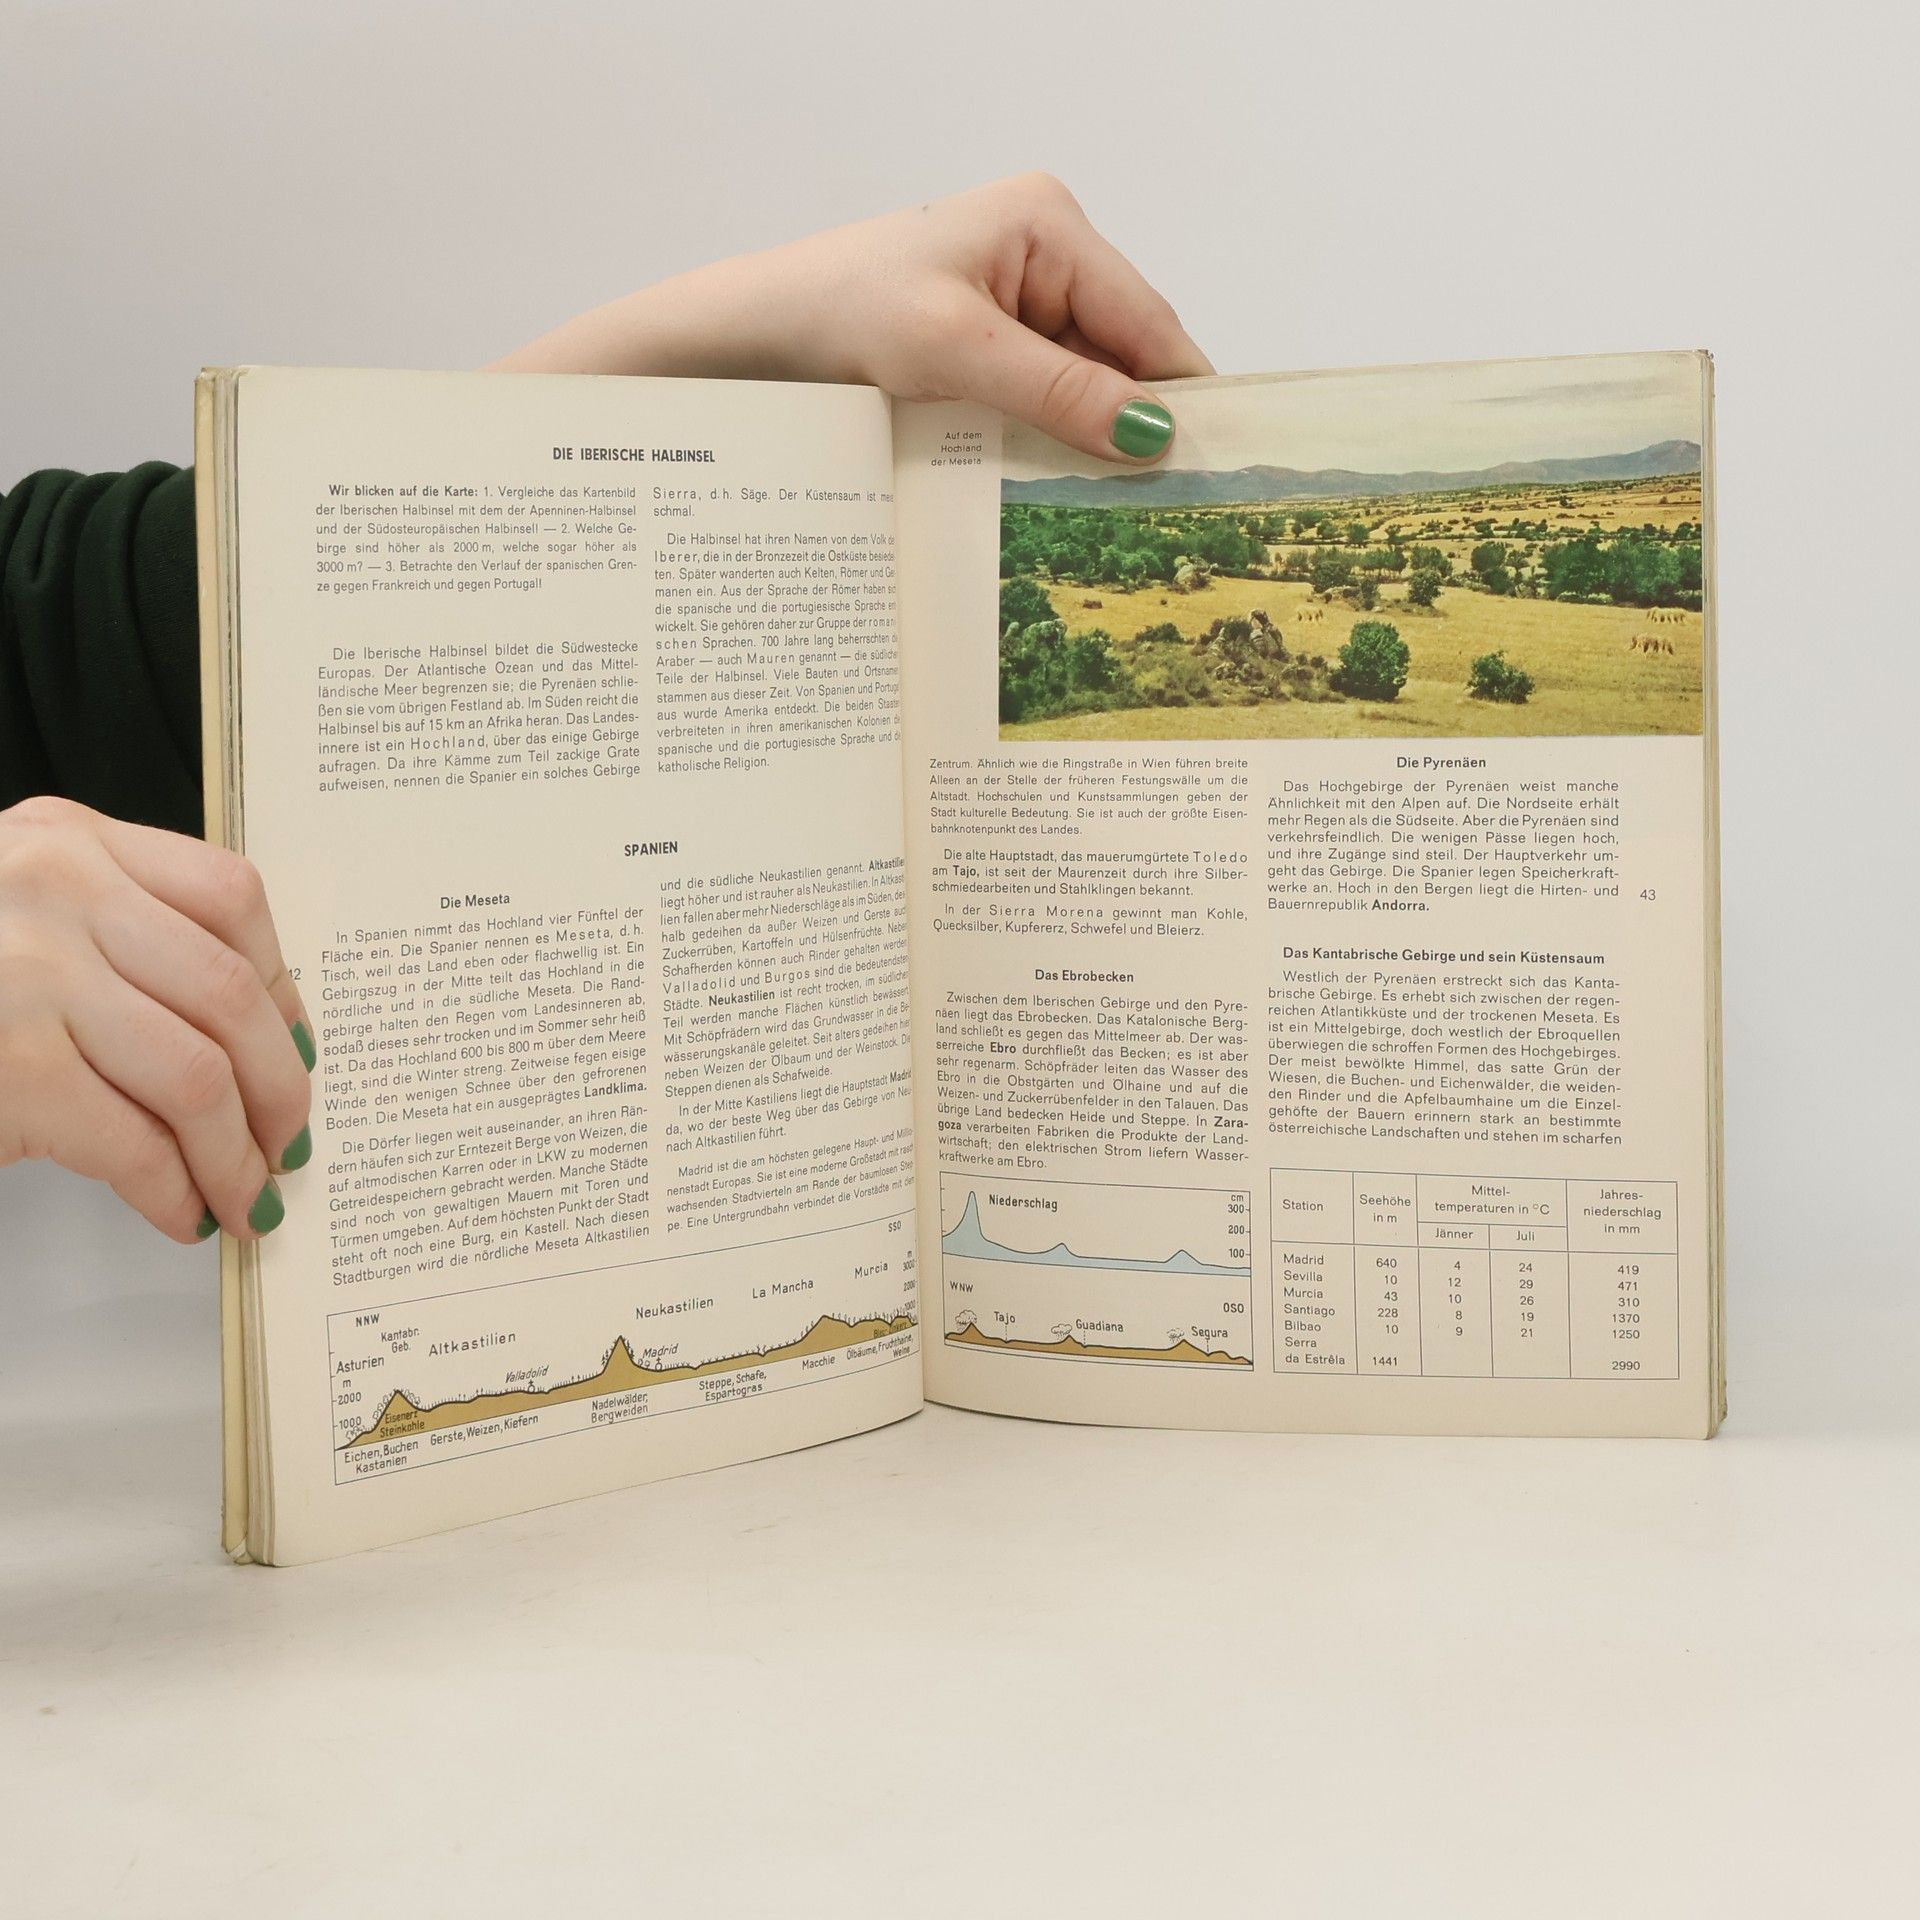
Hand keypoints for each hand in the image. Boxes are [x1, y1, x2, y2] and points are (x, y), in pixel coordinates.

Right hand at [0, 797, 314, 1242]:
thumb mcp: (20, 910)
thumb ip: (118, 934)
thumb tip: (262, 1031)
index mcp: (68, 840)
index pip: (232, 896)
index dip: (283, 987)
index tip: (300, 1046)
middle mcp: (56, 889)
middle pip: (231, 994)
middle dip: (280, 1085)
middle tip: (288, 1141)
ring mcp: (29, 976)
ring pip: (199, 1075)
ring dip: (235, 1154)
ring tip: (243, 1196)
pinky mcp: (10, 1068)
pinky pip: (135, 1142)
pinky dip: (174, 1190)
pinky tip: (181, 1214)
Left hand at [493, 173, 1212, 463]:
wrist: (744, 340)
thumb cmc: (835, 314)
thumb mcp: (956, 351)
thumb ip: (1059, 390)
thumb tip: (1153, 432)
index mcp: (1049, 224)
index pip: (1147, 319)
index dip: (1182, 394)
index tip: (1214, 467)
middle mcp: (1040, 255)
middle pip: (1120, 356)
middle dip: (1131, 425)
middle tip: (1164, 513)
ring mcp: (1009, 303)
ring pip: (1079, 386)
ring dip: (1084, 443)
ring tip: (1111, 515)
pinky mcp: (978, 347)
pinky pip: (1036, 401)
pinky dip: (1043, 444)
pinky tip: (1051, 492)